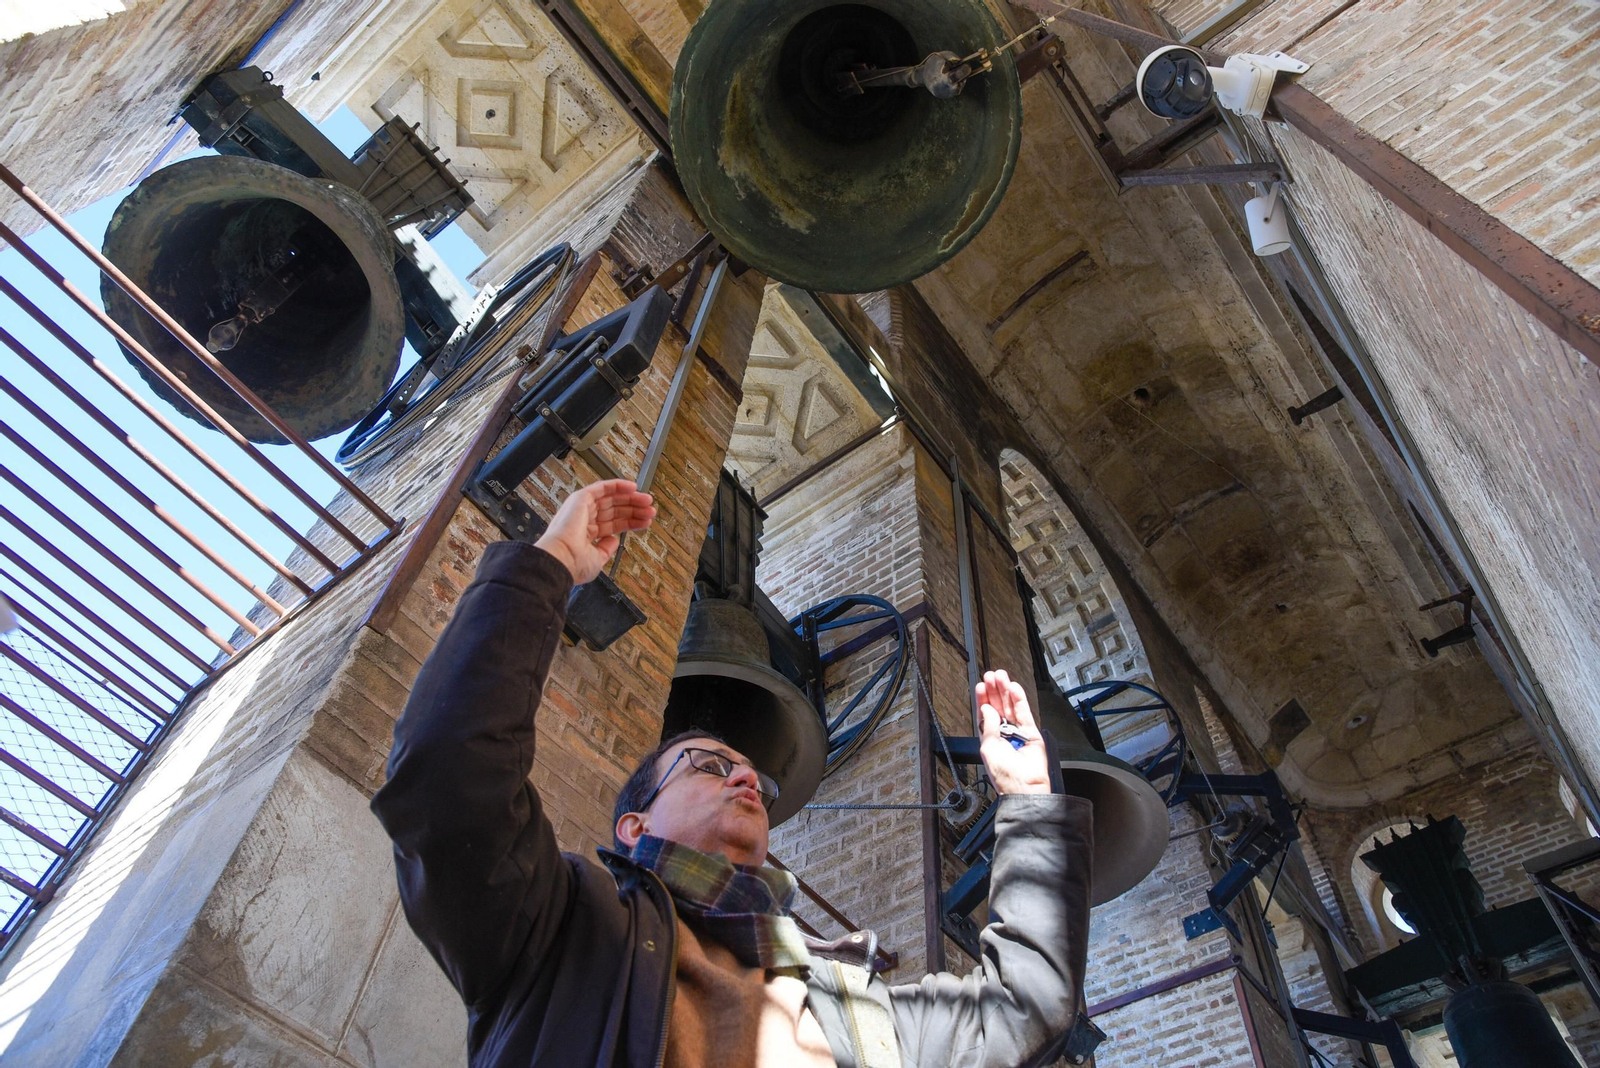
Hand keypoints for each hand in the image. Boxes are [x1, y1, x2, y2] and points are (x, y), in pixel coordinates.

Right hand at [534, 479, 655, 584]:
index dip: (630, 523)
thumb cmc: (574, 562)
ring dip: (630, 498)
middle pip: (615, 511)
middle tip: (650, 510)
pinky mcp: (580, 498)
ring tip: (647, 501)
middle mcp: (583, 520)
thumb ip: (606, 549)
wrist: (562, 558)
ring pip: (611, 498)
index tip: (644, 522)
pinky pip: (602, 487)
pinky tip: (633, 488)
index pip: (613, 525)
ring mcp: (582, 509)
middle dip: (634, 510)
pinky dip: (618, 485)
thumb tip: (614, 540)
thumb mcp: (597, 559)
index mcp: (585, 535)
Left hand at [976, 669, 1051, 794]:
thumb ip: (988, 726)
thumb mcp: (988, 747)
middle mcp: (1004, 734)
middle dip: (994, 691)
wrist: (1023, 787)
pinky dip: (1019, 700)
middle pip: (999, 707)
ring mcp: (1018, 733)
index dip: (983, 699)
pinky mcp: (1032, 733)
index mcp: (991, 739)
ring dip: (1005, 691)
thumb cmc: (1004, 775)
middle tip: (991, 675)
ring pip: (1011, 707)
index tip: (981, 686)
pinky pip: (1024, 713)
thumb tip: (988, 708)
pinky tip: (1013, 688)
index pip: (986, 715)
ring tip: (1001, 677)